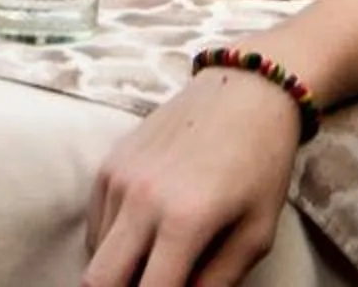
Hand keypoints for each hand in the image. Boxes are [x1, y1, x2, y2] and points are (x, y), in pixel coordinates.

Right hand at [83, 68, 304, 286]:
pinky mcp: (109, 162)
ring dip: (120, 270)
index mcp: (185, 220)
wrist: (244, 90)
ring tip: (158, 261)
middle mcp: (141, 198)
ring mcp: (118, 177)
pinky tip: (147, 235)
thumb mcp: (257, 232)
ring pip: (95, 254)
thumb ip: (219, 280)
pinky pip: (96, 223)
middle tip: (154, 284)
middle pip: (98, 281)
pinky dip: (113, 243)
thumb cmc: (261, 163)